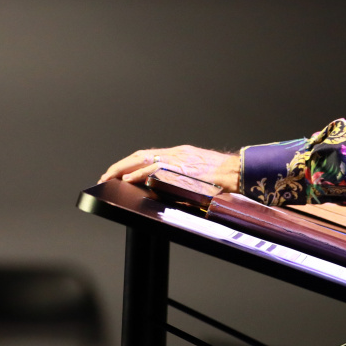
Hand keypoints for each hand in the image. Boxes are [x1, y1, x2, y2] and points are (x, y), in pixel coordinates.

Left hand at [98, 145, 242, 192]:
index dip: (131, 164)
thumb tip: (167, 191)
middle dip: (120, 165)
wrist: (240, 172)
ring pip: (142, 159)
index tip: (119, 173)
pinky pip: (153, 169)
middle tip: (106, 176)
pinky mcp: (180, 168)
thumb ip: (183, 181)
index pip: (149, 156)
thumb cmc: (226, 180)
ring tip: (108, 178)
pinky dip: (137, 174)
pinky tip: (126, 180)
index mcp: (181, 155)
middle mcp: (176, 154)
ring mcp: (177, 159)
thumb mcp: (201, 177)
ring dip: (122, 169)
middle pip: (141, 155)